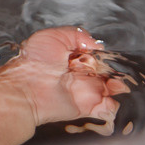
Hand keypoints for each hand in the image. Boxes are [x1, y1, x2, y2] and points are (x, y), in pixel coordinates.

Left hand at [10, 26, 133, 133]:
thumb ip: (78, 36)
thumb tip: (97, 44)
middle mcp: (79, 74)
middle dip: (115, 70)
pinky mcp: (86, 107)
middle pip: (106, 72)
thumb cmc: (33, 61)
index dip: (105, 55)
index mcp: (72, 58)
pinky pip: (106, 109)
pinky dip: (115, 104)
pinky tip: (115, 96)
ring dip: (119, 85)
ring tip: (118, 81)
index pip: (96, 56)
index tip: (110, 55)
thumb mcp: (53, 36)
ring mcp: (84, 91)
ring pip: (110, 89)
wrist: (25, 88)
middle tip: (117, 68)